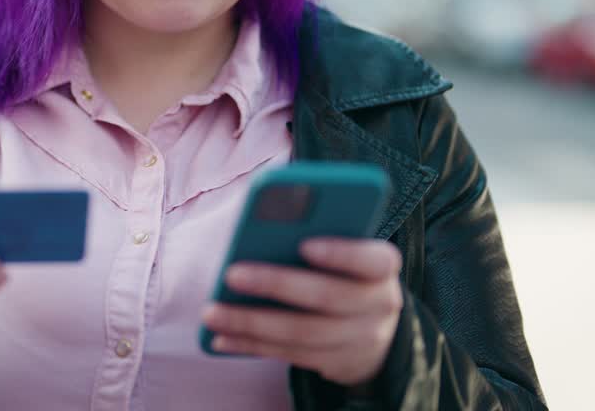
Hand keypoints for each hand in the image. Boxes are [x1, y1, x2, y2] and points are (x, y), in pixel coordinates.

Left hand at [201, 238, 403, 386]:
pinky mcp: (335, 364)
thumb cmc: (343, 270)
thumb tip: (260, 230)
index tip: (304, 244)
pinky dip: (251, 346)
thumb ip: (316, 235)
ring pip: (302, 333)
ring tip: (211, 312)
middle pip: (328, 297)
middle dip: (276, 284)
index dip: (342, 253)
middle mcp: (379, 304)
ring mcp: (360, 339)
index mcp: (383, 266)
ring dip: (251, 323)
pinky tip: (220, 338)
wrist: (373, 328)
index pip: (373, 259)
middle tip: (231, 274)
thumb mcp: (345, 250)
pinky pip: (289, 355)